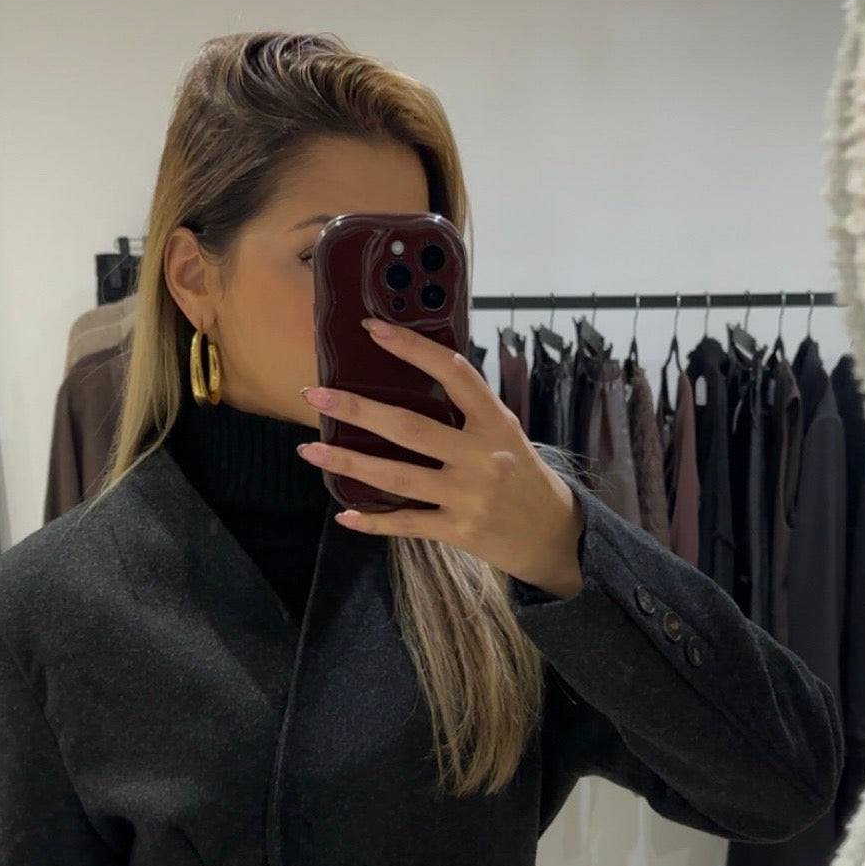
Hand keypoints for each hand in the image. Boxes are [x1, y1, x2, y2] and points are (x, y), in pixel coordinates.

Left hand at [297, 316, 585, 598]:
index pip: (453, 373)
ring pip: (397, 478)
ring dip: (348, 464)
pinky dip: (374, 521)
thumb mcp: (508, 434)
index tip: (373, 329)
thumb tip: (415, 379)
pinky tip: (344, 514)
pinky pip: (407, 524)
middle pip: (409, 428)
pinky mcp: (459, 531)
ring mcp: (469, 496)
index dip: (412, 349)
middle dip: (357, 411)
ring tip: (310, 452)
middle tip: (315, 396)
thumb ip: (470, 411)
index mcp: (496, 423)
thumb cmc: (525, 478)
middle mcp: (483, 457)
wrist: (555, 536)